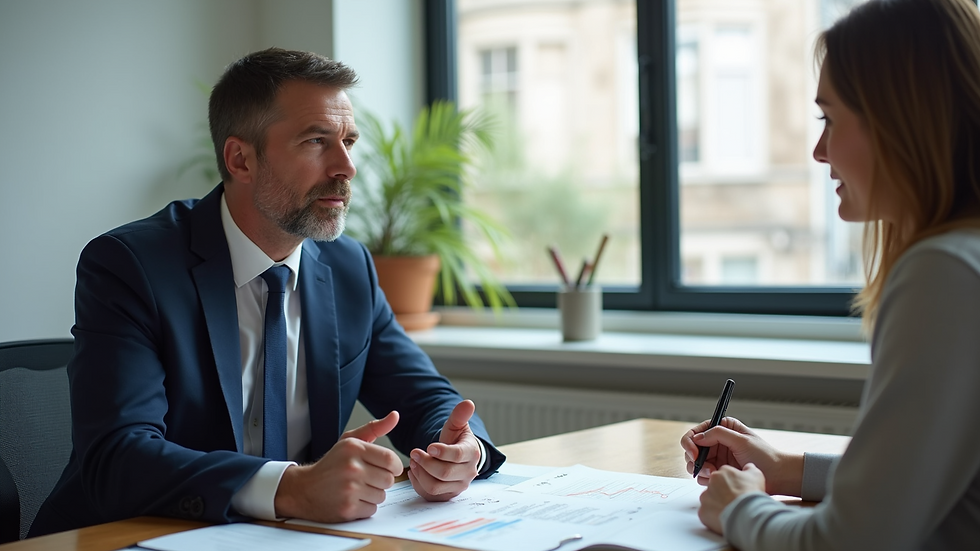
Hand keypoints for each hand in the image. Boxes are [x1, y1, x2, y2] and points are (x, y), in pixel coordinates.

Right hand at [274, 411, 402, 522]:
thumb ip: (374, 428)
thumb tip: (395, 416)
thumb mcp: (349, 441)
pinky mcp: (347, 508)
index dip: (395, 466)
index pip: (391, 459)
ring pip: (382, 496)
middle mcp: (352, 467)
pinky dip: (365, 507)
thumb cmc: (331, 464)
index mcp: (353, 448)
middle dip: (382, 481)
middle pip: (389, 480)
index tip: (389, 469)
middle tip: (367, 479)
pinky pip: (372, 509)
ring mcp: (349, 489)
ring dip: (373, 494)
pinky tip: (352, 499)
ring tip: (358, 489)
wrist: (304, 489)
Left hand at [407, 400, 481, 500]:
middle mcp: (468, 473)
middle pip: (445, 472)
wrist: (457, 458)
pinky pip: (429, 494)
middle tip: (414, 452)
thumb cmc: (456, 440)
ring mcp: (458, 486)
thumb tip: (468, 403)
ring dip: (420, 473)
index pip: (458, 455)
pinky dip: (418, 483)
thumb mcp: (457, 426)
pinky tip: (415, 471)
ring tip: (414, 461)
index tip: (429, 446)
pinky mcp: (447, 495)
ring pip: (435, 486)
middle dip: (426, 462)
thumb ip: (460, 415)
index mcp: (472, 453)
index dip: (442, 451)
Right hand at [680, 416, 802, 495]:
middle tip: (706, 468)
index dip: (690, 442)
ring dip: (700, 470)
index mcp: (722, 429)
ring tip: (714, 474)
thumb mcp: (742, 441)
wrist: (778, 476)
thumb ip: (718, 434)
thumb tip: (697, 438)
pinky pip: (703, 475)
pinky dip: (706, 478)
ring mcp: (717, 458)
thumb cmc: (764, 456)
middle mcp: (716, 442)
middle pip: (692, 449)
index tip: (694, 453)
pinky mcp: (719, 472)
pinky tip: (719, 479)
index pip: (696, 432)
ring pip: (695, 463)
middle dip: (695, 459)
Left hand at [698, 463, 765, 534]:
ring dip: (717, 504)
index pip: (724, 476)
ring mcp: (705, 498)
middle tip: (734, 501)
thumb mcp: (756, 475)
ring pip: (709, 500)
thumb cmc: (751, 495)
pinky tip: (724, 518)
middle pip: (715, 487)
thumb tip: (748, 467)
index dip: (732, 484)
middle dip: (723, 493)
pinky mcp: (703, 512)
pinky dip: (713, 516)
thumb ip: (750, 469)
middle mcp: (710, 483)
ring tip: (730, 510)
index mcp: (721, 473)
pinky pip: (706, 513)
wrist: (747, 513)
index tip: (737, 490)